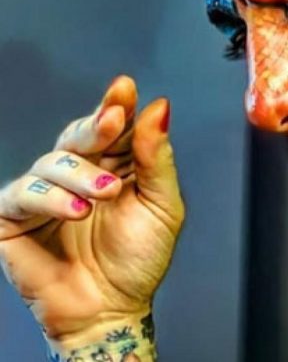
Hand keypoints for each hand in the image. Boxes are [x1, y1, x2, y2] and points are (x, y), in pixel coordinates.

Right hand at [0, 76, 183, 348]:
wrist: (113, 307)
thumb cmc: (139, 259)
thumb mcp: (163, 206)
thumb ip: (157, 158)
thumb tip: (159, 108)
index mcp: (115, 165)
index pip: (113, 126)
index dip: (117, 105)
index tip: (124, 89)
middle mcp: (78, 173)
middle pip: (79, 135)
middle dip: (96, 125)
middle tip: (113, 122)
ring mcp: (45, 193)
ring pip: (52, 161)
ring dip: (80, 173)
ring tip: (105, 194)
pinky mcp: (14, 217)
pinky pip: (23, 194)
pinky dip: (50, 198)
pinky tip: (76, 211)